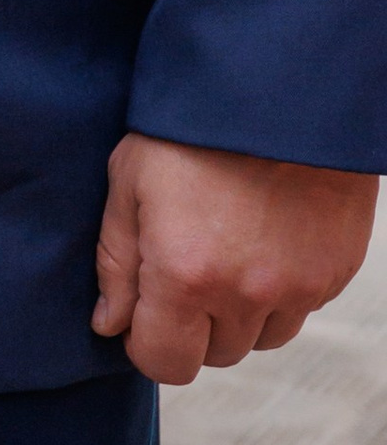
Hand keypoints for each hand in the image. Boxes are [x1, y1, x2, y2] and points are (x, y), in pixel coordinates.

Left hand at [91, 133, 377, 382]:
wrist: (276, 81)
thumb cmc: (189, 123)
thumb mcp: (129, 176)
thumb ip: (116, 260)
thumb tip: (109, 326)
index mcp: (185, 272)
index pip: (163, 363)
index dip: (145, 342)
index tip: (142, 309)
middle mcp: (246, 293)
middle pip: (213, 355)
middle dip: (192, 324)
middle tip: (184, 264)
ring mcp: (298, 286)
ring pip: (259, 338)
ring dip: (238, 312)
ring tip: (226, 245)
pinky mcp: (335, 272)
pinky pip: (299, 309)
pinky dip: (279, 289)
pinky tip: (264, 234)